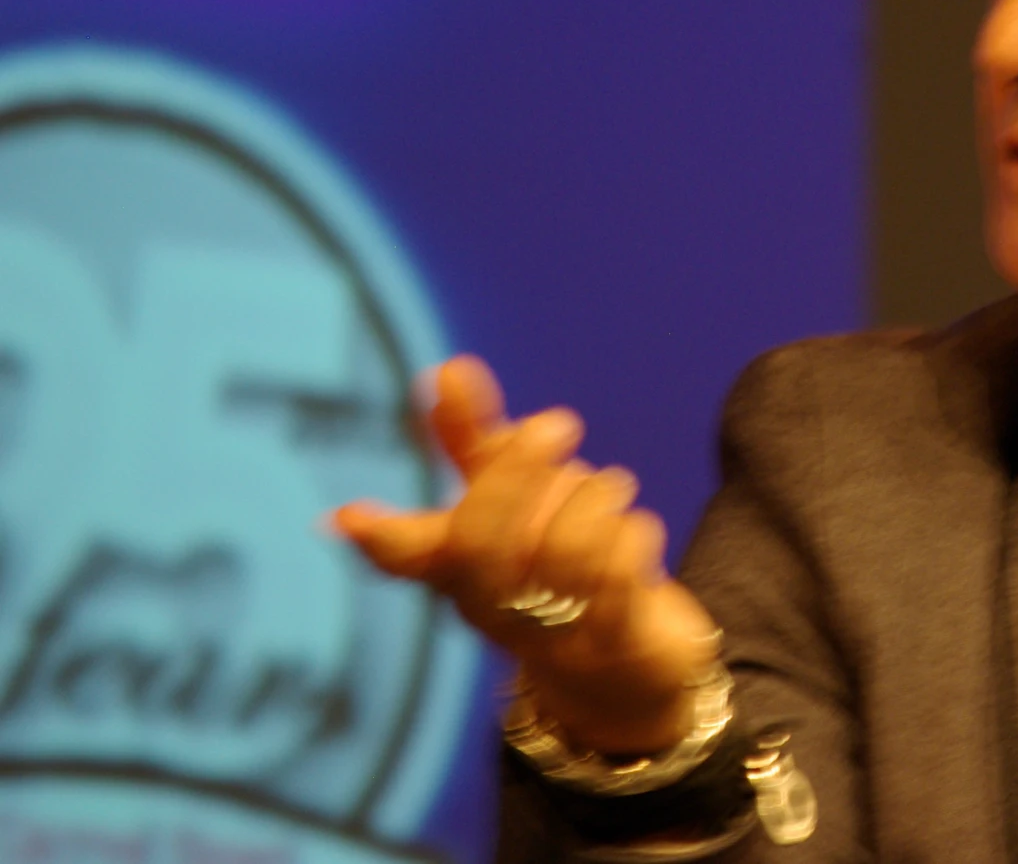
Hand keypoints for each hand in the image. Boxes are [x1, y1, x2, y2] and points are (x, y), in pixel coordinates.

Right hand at [331, 355, 720, 753]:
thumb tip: (446, 369)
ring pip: (564, 548)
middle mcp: (495, 608)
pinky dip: (634, 533)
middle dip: (516, 472)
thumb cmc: (556, 574)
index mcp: (461, 571)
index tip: (355, 517)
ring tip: (609, 488)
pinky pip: (621, 573)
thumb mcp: (519, 507)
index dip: (380, 538)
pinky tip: (636, 529)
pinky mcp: (614, 641)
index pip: (409, 556)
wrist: (620, 676)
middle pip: (482, 543)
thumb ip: (483, 442)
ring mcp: (552, 632)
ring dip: (595, 496)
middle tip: (558, 424)